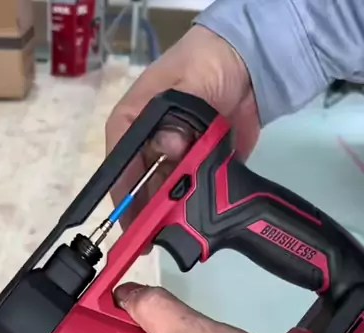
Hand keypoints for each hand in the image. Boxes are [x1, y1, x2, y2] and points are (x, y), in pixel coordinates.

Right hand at [106, 25, 259, 229]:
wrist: (248, 61)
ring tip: (177, 230)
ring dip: (171, 209)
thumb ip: (176, 117)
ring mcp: (174, 158)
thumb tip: (169, 148)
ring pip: (166, 193)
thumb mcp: (187, 83)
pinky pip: (192, 191)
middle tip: (152, 237)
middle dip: (146, 211)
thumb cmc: (205, 63)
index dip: (121, 192)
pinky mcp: (198, 167)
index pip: (118, 162)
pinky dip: (194, 204)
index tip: (127, 218)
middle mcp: (149, 145)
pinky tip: (197, 219)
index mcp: (133, 122)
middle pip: (141, 186)